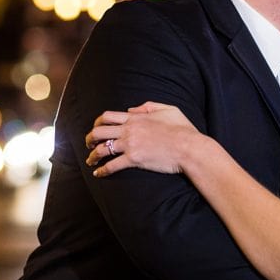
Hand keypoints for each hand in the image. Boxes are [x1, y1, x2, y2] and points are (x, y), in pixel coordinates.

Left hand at [85, 101, 201, 176]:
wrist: (190, 148)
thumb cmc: (183, 129)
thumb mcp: (169, 109)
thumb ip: (148, 106)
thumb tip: (131, 109)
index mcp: (136, 117)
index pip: (108, 117)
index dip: (97, 123)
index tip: (96, 129)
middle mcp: (129, 130)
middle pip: (99, 132)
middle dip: (89, 139)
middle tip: (89, 145)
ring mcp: (130, 145)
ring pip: (101, 149)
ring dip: (92, 156)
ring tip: (91, 161)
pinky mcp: (134, 160)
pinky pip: (112, 165)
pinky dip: (102, 171)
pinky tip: (99, 174)